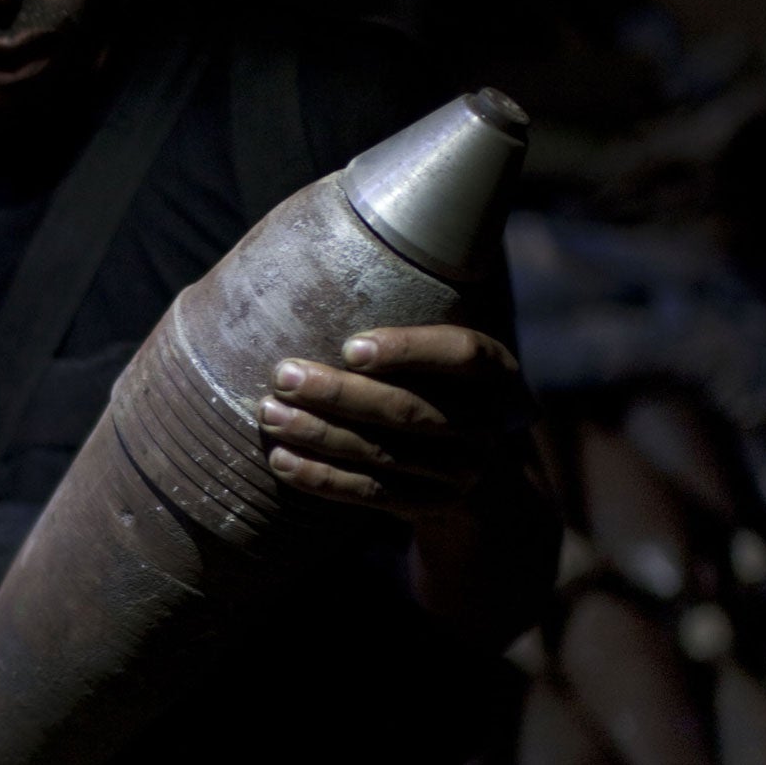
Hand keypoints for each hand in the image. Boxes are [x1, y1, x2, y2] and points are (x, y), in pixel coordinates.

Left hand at [256, 324, 532, 518]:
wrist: (468, 467)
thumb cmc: (428, 380)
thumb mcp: (434, 351)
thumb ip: (404, 312)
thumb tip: (312, 259)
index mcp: (496, 372)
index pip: (461, 355)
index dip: (407, 351)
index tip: (350, 347)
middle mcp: (488, 423)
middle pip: (409, 410)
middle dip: (340, 394)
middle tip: (283, 376)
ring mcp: (462, 471)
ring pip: (383, 453)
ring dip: (319, 434)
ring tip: (269, 414)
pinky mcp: (430, 505)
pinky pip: (371, 494)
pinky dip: (322, 478)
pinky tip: (280, 459)